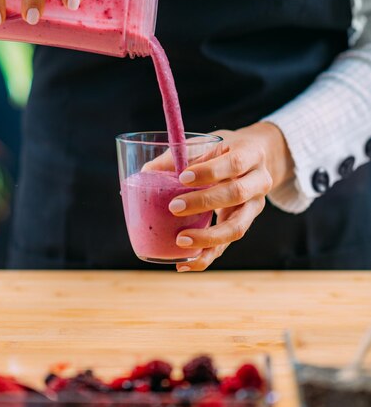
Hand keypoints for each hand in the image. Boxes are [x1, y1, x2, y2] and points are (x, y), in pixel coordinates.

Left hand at [171, 122, 293, 271]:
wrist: (254, 162)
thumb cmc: (224, 151)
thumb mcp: (207, 145)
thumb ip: (179, 156)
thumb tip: (147, 173)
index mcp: (251, 154)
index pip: (234, 164)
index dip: (209, 172)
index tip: (182, 177)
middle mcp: (259, 181)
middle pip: (237, 194)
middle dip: (204, 202)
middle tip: (174, 207)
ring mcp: (254, 206)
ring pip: (237, 227)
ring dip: (207, 237)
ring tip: (180, 240)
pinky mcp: (243, 225)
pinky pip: (226, 245)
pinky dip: (205, 256)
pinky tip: (184, 262)